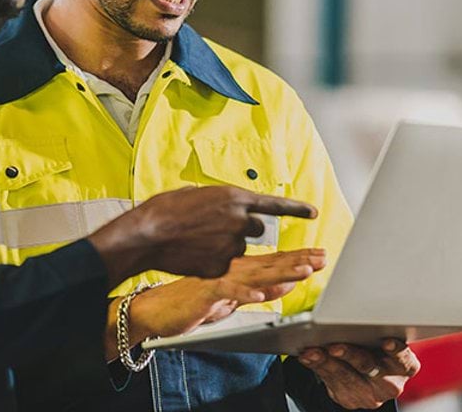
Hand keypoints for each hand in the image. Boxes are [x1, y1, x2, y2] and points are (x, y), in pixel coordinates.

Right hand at [87, 186, 316, 282]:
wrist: (147, 235)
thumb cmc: (164, 210)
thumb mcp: (195, 193)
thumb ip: (217, 200)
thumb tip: (221, 206)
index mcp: (235, 198)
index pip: (275, 204)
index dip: (297, 209)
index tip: (314, 213)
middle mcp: (239, 221)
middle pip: (255, 228)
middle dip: (240, 228)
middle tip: (215, 228)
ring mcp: (232, 246)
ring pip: (237, 248)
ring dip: (222, 245)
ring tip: (195, 240)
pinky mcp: (221, 267)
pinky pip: (223, 265)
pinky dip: (211, 261)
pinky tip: (192, 255)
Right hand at [134, 249, 326, 338]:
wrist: (154, 307)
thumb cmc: (188, 299)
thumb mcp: (226, 296)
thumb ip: (253, 290)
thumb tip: (280, 285)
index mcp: (236, 268)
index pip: (272, 261)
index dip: (297, 258)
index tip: (319, 255)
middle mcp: (231, 269)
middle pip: (270, 263)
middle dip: (299, 261)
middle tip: (323, 257)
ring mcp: (219, 278)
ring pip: (256, 274)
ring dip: (281, 272)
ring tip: (304, 272)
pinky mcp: (205, 291)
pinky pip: (229, 291)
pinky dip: (246, 292)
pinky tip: (263, 294)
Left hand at [297, 339, 419, 408]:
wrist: (368, 375)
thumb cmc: (377, 348)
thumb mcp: (384, 340)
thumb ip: (377, 330)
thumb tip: (357, 310)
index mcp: (405, 366)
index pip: (403, 358)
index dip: (395, 350)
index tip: (386, 341)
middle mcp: (391, 384)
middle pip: (369, 367)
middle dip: (350, 355)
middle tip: (334, 345)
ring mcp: (370, 394)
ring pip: (346, 377)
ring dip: (326, 362)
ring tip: (312, 351)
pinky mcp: (350, 400)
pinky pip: (331, 383)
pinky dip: (317, 367)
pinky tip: (308, 357)